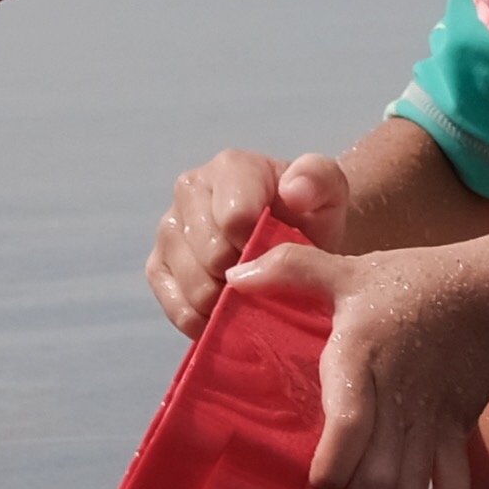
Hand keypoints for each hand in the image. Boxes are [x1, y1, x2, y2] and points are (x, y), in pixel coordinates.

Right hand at [148, 144, 353, 340]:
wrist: (296, 241)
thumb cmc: (312, 214)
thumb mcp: (329, 191)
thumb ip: (319, 179)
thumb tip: (293, 190)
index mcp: (229, 168)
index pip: (235, 219)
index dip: (260, 249)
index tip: (280, 255)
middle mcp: (189, 191)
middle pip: (211, 256)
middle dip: (245, 278)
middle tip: (269, 280)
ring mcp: (169, 230)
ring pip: (193, 286)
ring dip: (227, 302)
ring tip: (252, 295)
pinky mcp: (158, 267)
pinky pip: (176, 308)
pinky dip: (205, 321)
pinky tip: (227, 313)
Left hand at [237, 233, 488, 488]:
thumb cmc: (412, 282)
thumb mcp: (349, 268)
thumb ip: (290, 269)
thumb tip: (233, 277)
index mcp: (362, 355)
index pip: (349, 423)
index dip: (332, 465)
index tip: (315, 485)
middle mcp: (397, 395)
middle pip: (378, 476)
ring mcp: (432, 420)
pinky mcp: (457, 434)